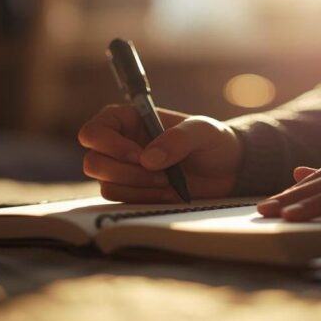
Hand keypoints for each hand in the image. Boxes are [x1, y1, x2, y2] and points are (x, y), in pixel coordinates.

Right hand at [78, 104, 242, 201]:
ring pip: (105, 184)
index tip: (140, 156)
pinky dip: (144, 199)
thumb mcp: (203, 132)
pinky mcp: (133, 191)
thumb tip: (148, 160)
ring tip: (168, 182)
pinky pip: (121, 200)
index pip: (93, 131)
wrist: (227, 170)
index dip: (109, 146)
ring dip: (137, 187)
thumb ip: (178, 139)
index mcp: (128, 120)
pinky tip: (167, 193)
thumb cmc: (213, 141)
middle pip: (93, 162)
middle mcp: (119, 144)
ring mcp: (123, 170)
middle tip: (159, 173)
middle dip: (125, 172)